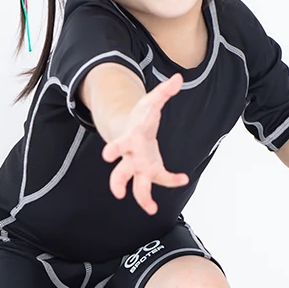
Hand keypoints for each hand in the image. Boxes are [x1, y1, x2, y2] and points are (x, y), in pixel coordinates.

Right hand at [101, 73, 188, 214]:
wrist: (132, 127)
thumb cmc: (140, 116)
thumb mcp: (152, 101)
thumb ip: (164, 91)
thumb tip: (178, 78)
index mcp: (129, 140)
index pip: (118, 145)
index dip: (113, 149)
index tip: (106, 155)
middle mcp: (131, 157)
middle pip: (120, 173)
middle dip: (118, 182)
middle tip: (119, 194)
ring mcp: (139, 165)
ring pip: (136, 185)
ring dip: (142, 197)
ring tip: (150, 209)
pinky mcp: (150, 169)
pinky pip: (160, 179)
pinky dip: (171, 180)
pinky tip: (182, 178)